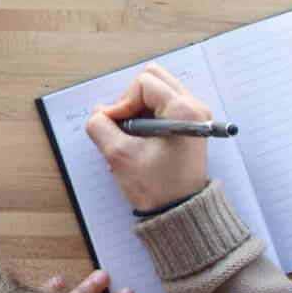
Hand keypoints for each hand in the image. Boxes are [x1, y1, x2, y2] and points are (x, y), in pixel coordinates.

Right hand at [85, 63, 209, 211]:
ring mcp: (194, 116)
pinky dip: (145, 119)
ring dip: (136, 111)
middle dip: (130, 100)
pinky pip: (162, 108)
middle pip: (153, 79)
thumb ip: (100, 128)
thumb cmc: (157, 187)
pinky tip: (137, 143)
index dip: (122, 102)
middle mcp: (194, 107)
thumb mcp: (120, 156)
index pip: (143, 83)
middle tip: (121, 127)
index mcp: (183, 110)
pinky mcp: (189, 126)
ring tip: (127, 139)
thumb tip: (98, 113)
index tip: (115, 127)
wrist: (181, 213)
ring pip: (156, 93)